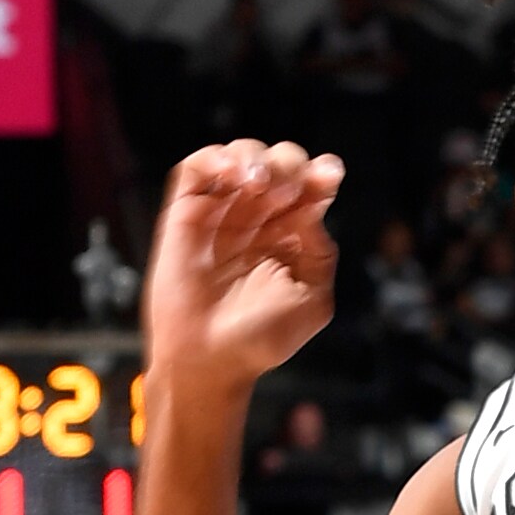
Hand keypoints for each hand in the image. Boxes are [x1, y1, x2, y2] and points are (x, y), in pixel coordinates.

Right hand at [144, 141, 344, 396]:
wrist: (209, 359)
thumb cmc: (260, 338)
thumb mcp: (313, 299)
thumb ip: (320, 251)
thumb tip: (310, 210)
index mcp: (294, 233)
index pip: (313, 185)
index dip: (323, 171)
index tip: (330, 175)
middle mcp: (260, 218)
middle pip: (281, 161)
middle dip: (289, 164)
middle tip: (283, 192)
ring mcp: (222, 213)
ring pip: (241, 154)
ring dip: (255, 157)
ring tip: (257, 184)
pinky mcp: (185, 213)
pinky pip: (195, 168)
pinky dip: (215, 158)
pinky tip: (231, 175)